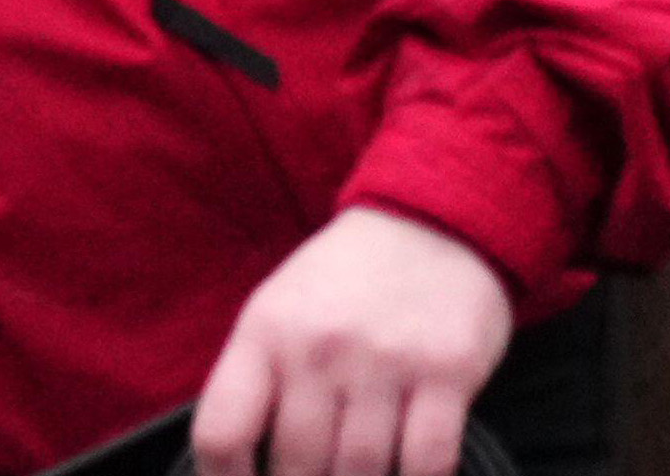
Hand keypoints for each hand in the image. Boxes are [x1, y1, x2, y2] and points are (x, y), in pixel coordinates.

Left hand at [191, 205, 513, 475]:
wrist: (433, 218)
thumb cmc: (347, 280)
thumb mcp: (280, 309)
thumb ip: (257, 381)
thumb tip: (245, 466)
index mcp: (267, 331)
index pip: (222, 433)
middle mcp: (321, 345)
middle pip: (296, 464)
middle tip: (318, 475)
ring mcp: (386, 359)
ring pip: (361, 470)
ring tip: (357, 474)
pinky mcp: (448, 370)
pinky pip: (426, 461)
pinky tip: (408, 472)